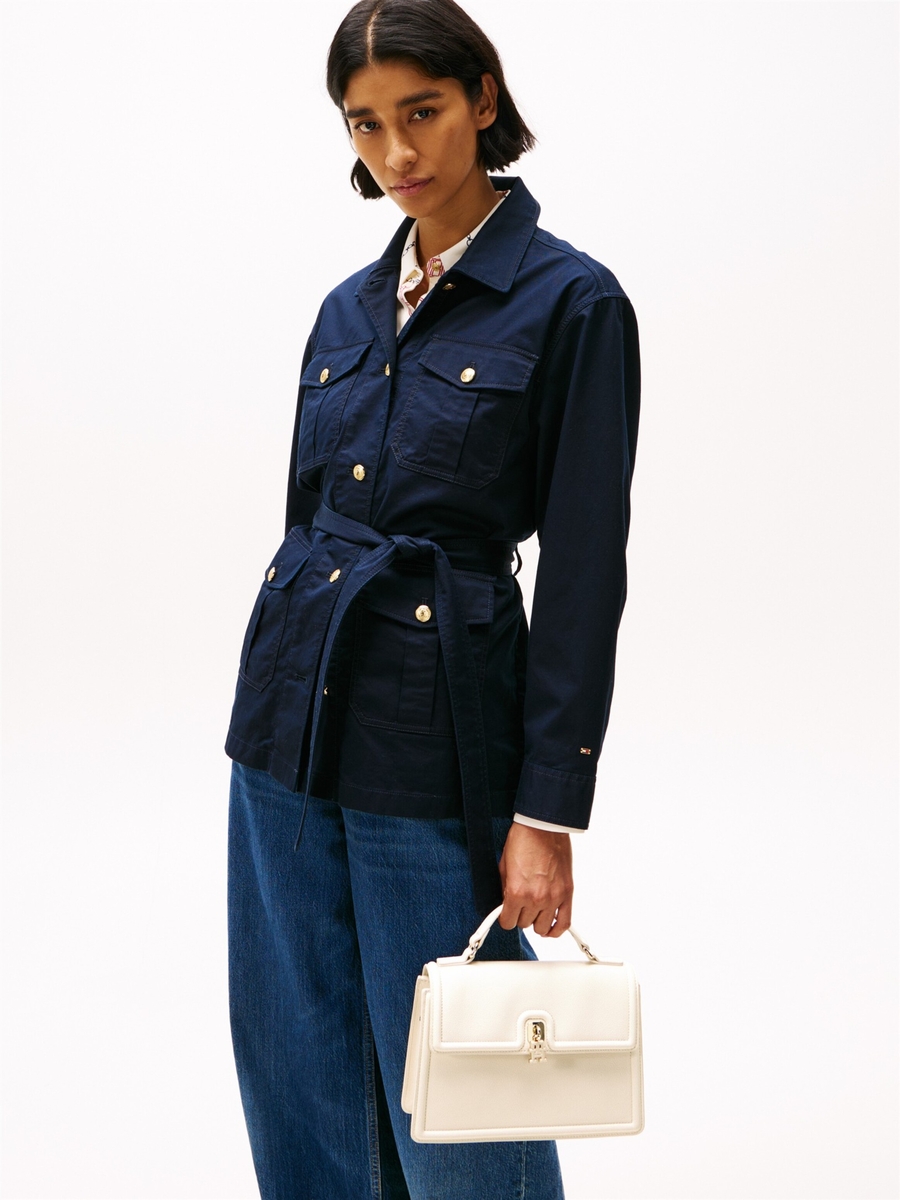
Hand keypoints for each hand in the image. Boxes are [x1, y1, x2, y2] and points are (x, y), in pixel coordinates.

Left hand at [497, 822, 573, 936]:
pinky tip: (550, 927)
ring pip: (542, 927)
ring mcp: (553, 897)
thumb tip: (506, 903)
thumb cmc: (524, 840)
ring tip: (535, 910)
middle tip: (521, 904)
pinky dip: (556, 929)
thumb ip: (505, 889)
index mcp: (516, 892)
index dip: (505, 918)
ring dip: (537, 920)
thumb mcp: (504, 866)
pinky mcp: (567, 893)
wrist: (543, 826)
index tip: (506, 914)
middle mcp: (535, 898)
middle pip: (525, 924)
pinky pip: (564, 923)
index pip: (508, 922)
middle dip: (520, 915)